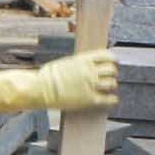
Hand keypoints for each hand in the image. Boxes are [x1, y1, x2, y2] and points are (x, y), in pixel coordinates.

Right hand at [0, 49, 118, 112]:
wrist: (40, 89)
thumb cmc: (47, 77)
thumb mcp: (65, 63)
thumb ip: (78, 64)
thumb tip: (86, 65)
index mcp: (83, 60)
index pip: (106, 55)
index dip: (112, 59)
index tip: (114, 62)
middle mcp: (89, 71)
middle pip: (111, 70)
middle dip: (112, 73)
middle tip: (110, 77)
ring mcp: (90, 85)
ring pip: (112, 83)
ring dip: (111, 85)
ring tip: (108, 88)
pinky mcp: (89, 99)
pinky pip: (108, 99)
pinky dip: (112, 99)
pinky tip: (112, 99)